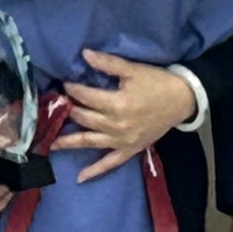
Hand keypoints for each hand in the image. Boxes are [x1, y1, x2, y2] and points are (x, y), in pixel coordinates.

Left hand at [56, 51, 204, 180]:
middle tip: (54, 107)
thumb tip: (84, 54)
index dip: (73, 89)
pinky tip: (80, 177)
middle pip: (85, 118)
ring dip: (70, 143)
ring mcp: (122, 141)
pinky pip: (110, 164)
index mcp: (117, 104)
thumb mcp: (133, 70)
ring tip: (50, 144)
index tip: (63, 83)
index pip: (86, 97)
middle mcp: (116, 125)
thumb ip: (108, 64)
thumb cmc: (157, 82)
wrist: (182, 100)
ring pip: (90, 142)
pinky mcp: (130, 150)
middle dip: (69, 110)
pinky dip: (95, 171)